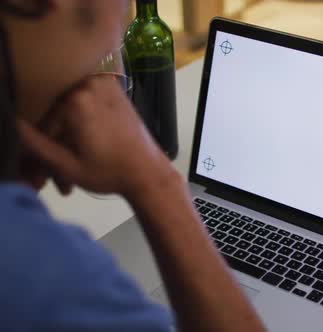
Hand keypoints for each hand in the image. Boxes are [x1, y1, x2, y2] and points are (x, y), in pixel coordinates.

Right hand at [17, 76, 174, 196]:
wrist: (149, 172)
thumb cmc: (109, 173)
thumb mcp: (67, 165)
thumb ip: (35, 145)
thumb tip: (10, 122)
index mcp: (75, 100)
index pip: (40, 123)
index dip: (34, 153)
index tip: (35, 177)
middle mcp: (88, 84)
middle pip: (55, 116)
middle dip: (51, 150)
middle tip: (46, 180)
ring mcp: (102, 84)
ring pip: (68, 114)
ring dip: (64, 143)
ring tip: (65, 177)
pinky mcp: (113, 89)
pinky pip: (84, 106)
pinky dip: (78, 129)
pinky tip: (78, 153)